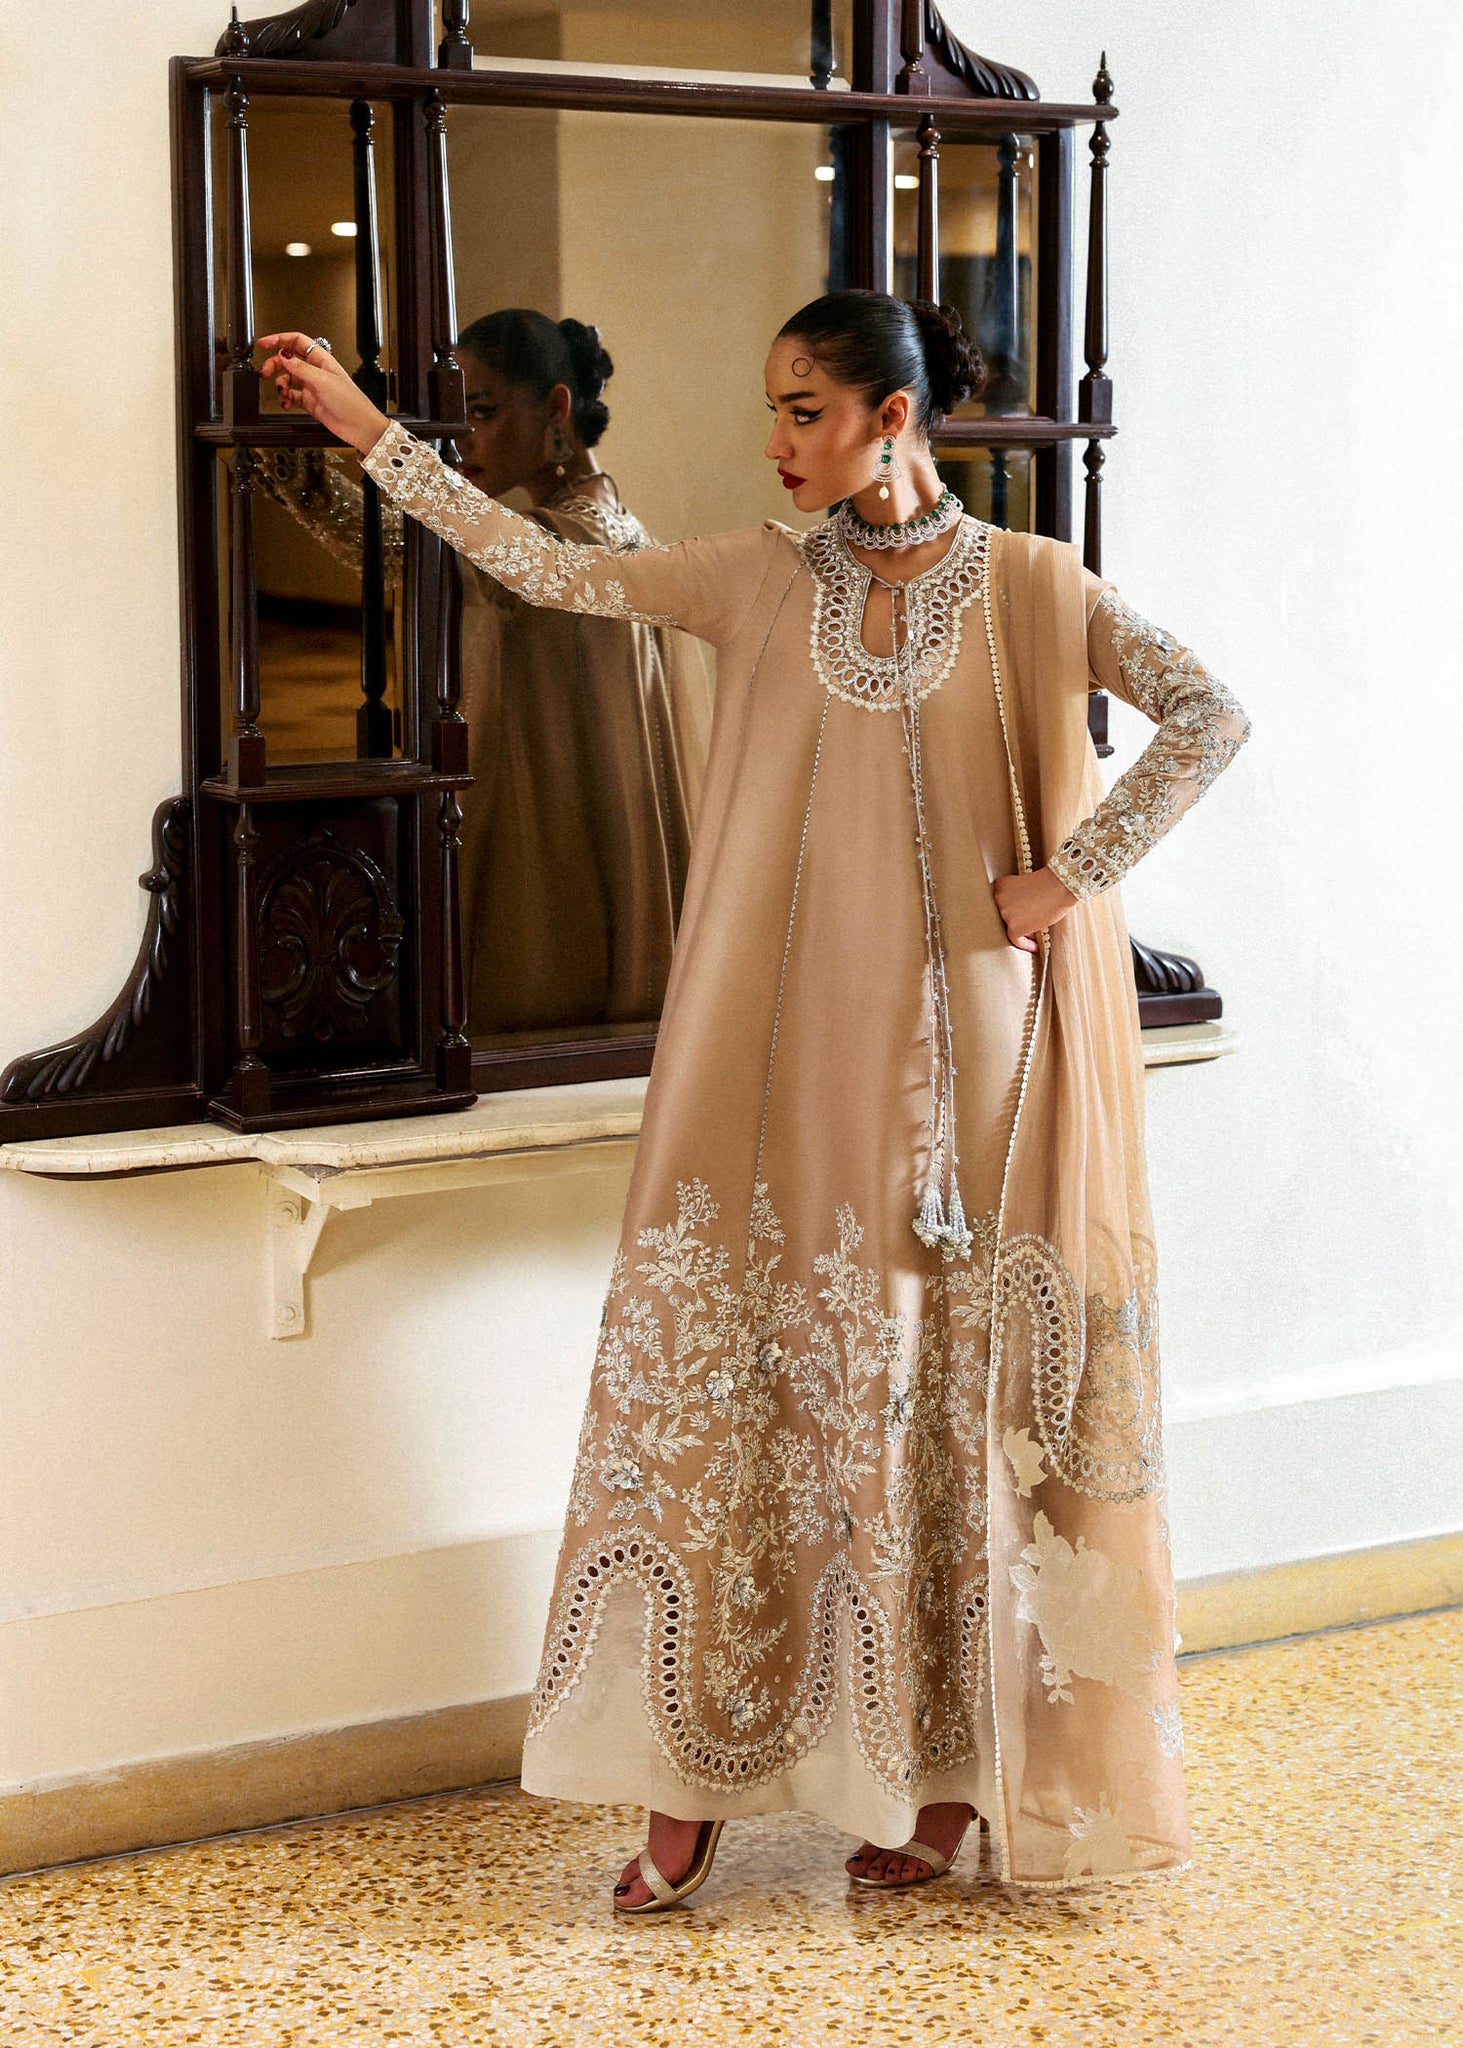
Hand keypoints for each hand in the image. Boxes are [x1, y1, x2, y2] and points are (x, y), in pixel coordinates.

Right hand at [255, 331, 389, 456]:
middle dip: (275, 364)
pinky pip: (292, 396)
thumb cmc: (350, 402)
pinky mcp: (310, 401)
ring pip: (288, 378)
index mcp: (321, 359)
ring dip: (280, 384)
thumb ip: (300, 367)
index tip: (264, 343)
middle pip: (288, 360)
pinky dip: (286, 398)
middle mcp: (315, 370)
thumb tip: (283, 354)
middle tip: (265, 371)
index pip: (296, 341)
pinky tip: (286, 402)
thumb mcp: (322, 380)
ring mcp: (312, 386)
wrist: (359, 426)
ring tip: (281, 391)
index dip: (279, 339)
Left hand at [991, 866, 1077, 953]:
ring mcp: (1005, 913)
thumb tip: (1021, 918)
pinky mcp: (1014, 926)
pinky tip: (1036, 946)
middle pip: (1005, 916)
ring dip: (1024, 932)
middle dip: (1018, 921)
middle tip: (1031, 927)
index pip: (1002, 903)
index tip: (1023, 916)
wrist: (1060, 884)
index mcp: (1001, 885)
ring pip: (1011, 928)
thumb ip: (1018, 898)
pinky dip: (1026, 944)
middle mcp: (998, 898)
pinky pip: (1016, 940)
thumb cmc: (1050, 882)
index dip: (1013, 911)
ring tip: (1037, 934)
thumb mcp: (1027, 885)